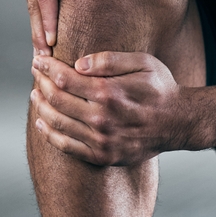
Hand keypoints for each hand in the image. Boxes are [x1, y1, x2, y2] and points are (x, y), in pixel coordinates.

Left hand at [30, 52, 193, 165]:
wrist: (179, 123)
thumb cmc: (161, 89)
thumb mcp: (143, 63)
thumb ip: (110, 60)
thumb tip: (78, 63)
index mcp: (110, 94)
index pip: (65, 79)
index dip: (47, 68)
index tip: (38, 60)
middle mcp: (103, 119)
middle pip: (57, 100)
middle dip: (41, 84)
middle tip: (35, 75)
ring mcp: (103, 141)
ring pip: (58, 124)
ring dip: (41, 108)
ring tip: (36, 96)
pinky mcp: (104, 156)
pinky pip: (68, 148)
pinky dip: (50, 135)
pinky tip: (42, 123)